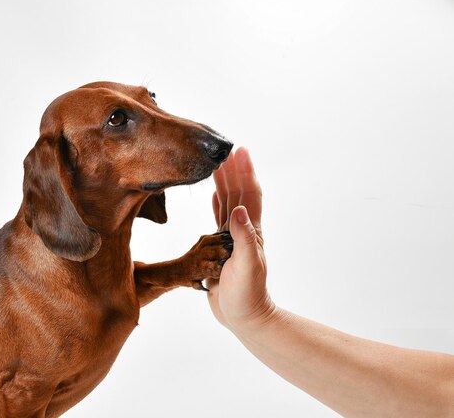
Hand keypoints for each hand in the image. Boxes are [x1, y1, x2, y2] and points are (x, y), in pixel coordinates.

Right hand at [206, 147, 272, 331]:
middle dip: (234, 171)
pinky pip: (219, 218)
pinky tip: (214, 194)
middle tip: (226, 150)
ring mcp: (233, 238)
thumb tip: (239, 210)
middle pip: (239, 193)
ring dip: (225, 182)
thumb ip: (244, 238)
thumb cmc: (247, 295)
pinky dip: (217, 204)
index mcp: (251, 231)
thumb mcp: (246, 266)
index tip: (240, 151)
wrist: (244, 316)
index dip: (246, 172)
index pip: (250, 195)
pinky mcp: (222, 247)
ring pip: (229, 203)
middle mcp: (244, 231)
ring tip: (218, 164)